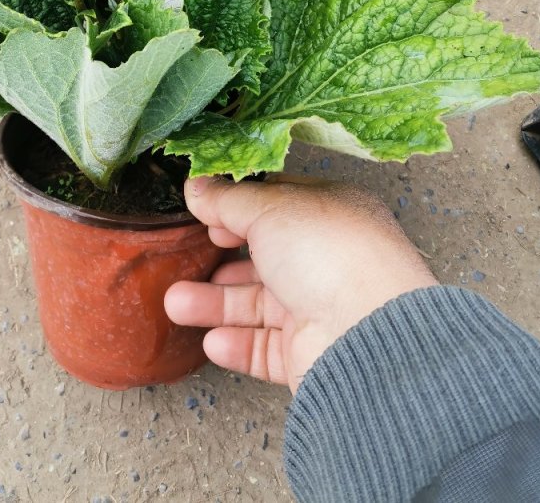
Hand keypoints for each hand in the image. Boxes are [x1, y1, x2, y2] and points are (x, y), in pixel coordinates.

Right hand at [165, 175, 437, 392]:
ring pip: (256, 304)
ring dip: (214, 304)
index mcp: (332, 215)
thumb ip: (228, 199)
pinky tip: (213, 341)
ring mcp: (319, 308)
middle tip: (184, 259)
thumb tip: (197, 186)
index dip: (239, 206)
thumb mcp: (270, 208)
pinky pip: (264, 347)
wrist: (363, 333)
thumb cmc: (329, 254)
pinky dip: (236, 344)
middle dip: (220, 260)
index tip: (203, 210)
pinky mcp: (309, 353)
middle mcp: (328, 260)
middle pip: (263, 257)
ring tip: (176, 303)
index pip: (279, 205)